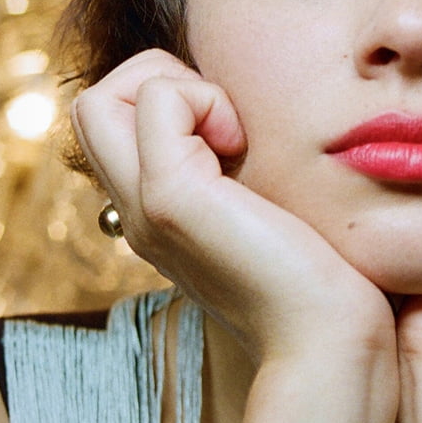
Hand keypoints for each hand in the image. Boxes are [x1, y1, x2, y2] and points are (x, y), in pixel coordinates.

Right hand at [72, 50, 393, 365]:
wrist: (329, 341)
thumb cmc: (323, 282)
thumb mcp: (268, 213)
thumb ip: (242, 177)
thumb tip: (249, 127)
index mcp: (156, 214)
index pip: (112, 125)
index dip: (167, 100)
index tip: (235, 134)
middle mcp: (136, 212)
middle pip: (92, 107)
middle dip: (157, 82)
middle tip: (226, 122)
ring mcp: (144, 207)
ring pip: (100, 97)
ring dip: (175, 87)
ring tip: (232, 133)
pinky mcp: (170, 198)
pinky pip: (157, 99)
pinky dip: (205, 97)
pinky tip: (244, 145)